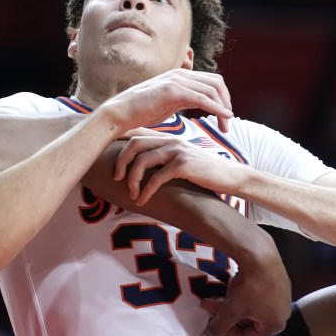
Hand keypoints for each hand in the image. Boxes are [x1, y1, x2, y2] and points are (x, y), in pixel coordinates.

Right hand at [99, 68, 232, 134]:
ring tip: (225, 127)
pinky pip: (202, 98)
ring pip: (212, 90)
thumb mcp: (167, 103)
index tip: (224, 116)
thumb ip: (183, 100)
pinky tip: (224, 118)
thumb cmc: (140, 112)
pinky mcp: (172, 91)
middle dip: (226, 102)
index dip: (223, 97)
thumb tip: (196, 103)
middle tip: (227, 122)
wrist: (119, 113)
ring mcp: (176, 80)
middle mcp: (180, 74)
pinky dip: (217, 109)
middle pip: (216, 83)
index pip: (211, 81)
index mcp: (180, 76)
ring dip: (223, 109)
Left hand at [114, 133, 248, 204]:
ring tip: (132, 195)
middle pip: (135, 144)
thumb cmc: (203, 172)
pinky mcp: (183, 164)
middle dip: (121, 161)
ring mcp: (176, 150)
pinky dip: (146, 190)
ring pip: (142, 161)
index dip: (120, 142)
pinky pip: (156, 177)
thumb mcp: (181, 161)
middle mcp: (170, 140)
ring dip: (133, 180)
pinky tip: (143, 200)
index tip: (105, 154)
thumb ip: (164, 159)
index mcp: (168, 138)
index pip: (138, 134)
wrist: (229, 176)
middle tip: (116, 178)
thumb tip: (144, 167)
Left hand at [197, 247, 290, 335]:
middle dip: (226, 315)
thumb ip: (218, 328)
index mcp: (275, 325)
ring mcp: (281, 295)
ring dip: (230, 303)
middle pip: (248, 321)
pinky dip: (241, 293)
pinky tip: (230, 285)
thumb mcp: (231, 310)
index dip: (226, 333)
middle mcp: (283, 312)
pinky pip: (256, 293)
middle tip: (209, 306)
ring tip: (214, 296)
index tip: (212, 324)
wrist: (261, 255)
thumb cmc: (250, 288)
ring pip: (250, 306)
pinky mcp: (277, 280)